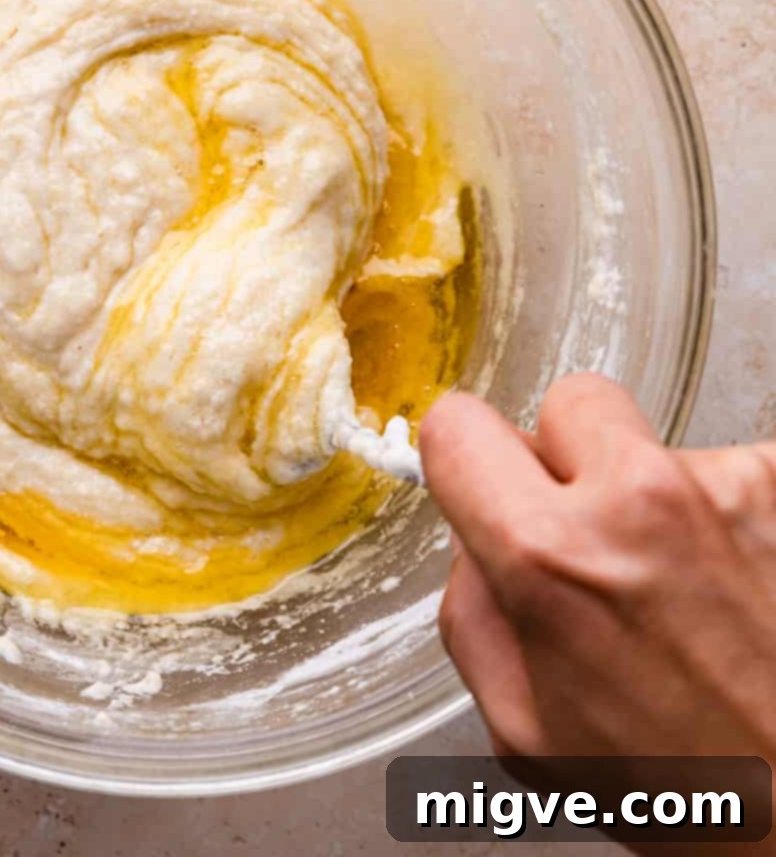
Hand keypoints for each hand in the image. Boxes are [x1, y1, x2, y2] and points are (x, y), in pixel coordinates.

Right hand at [422, 372, 775, 766]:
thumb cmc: (692, 792)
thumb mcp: (523, 728)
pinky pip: (729, 476)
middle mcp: (642, 499)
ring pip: (658, 445)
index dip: (462, 454)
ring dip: (657, 498)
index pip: (458, 425)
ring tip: (686, 589)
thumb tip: (474, 542)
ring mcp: (733, 486)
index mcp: (550, 556)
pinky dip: (725, 520)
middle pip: (569, 401)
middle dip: (570, 457)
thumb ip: (472, 614)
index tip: (480, 475)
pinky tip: (736, 589)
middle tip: (592, 530)